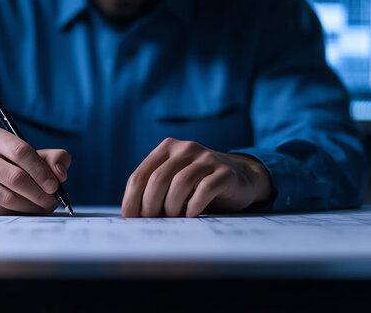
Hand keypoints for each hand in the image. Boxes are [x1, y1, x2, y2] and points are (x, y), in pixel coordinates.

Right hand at [0, 127, 69, 214]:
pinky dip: (16, 215)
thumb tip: (60, 175)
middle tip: (51, 202)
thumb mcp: (35, 155)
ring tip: (42, 208)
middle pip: (15, 177)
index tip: (55, 186)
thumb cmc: (15, 165)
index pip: (21, 152)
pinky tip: (24, 212)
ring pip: (7, 198)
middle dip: (39, 193)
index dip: (41, 171)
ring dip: (30, 207)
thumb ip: (55, 158)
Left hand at [122, 138, 272, 217]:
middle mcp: (186, 148)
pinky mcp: (225, 173)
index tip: (130, 219)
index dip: (131, 201)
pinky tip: (191, 214)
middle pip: (157, 180)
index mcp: (167, 148)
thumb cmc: (198, 185)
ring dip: (172, 207)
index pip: (139, 176)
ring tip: (173, 218)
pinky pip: (204, 190)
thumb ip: (153, 189)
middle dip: (150, 207)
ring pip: (180, 184)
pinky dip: (194, 206)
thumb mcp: (173, 180)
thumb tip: (130, 216)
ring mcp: (207, 158)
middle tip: (152, 222)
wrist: (240, 177)